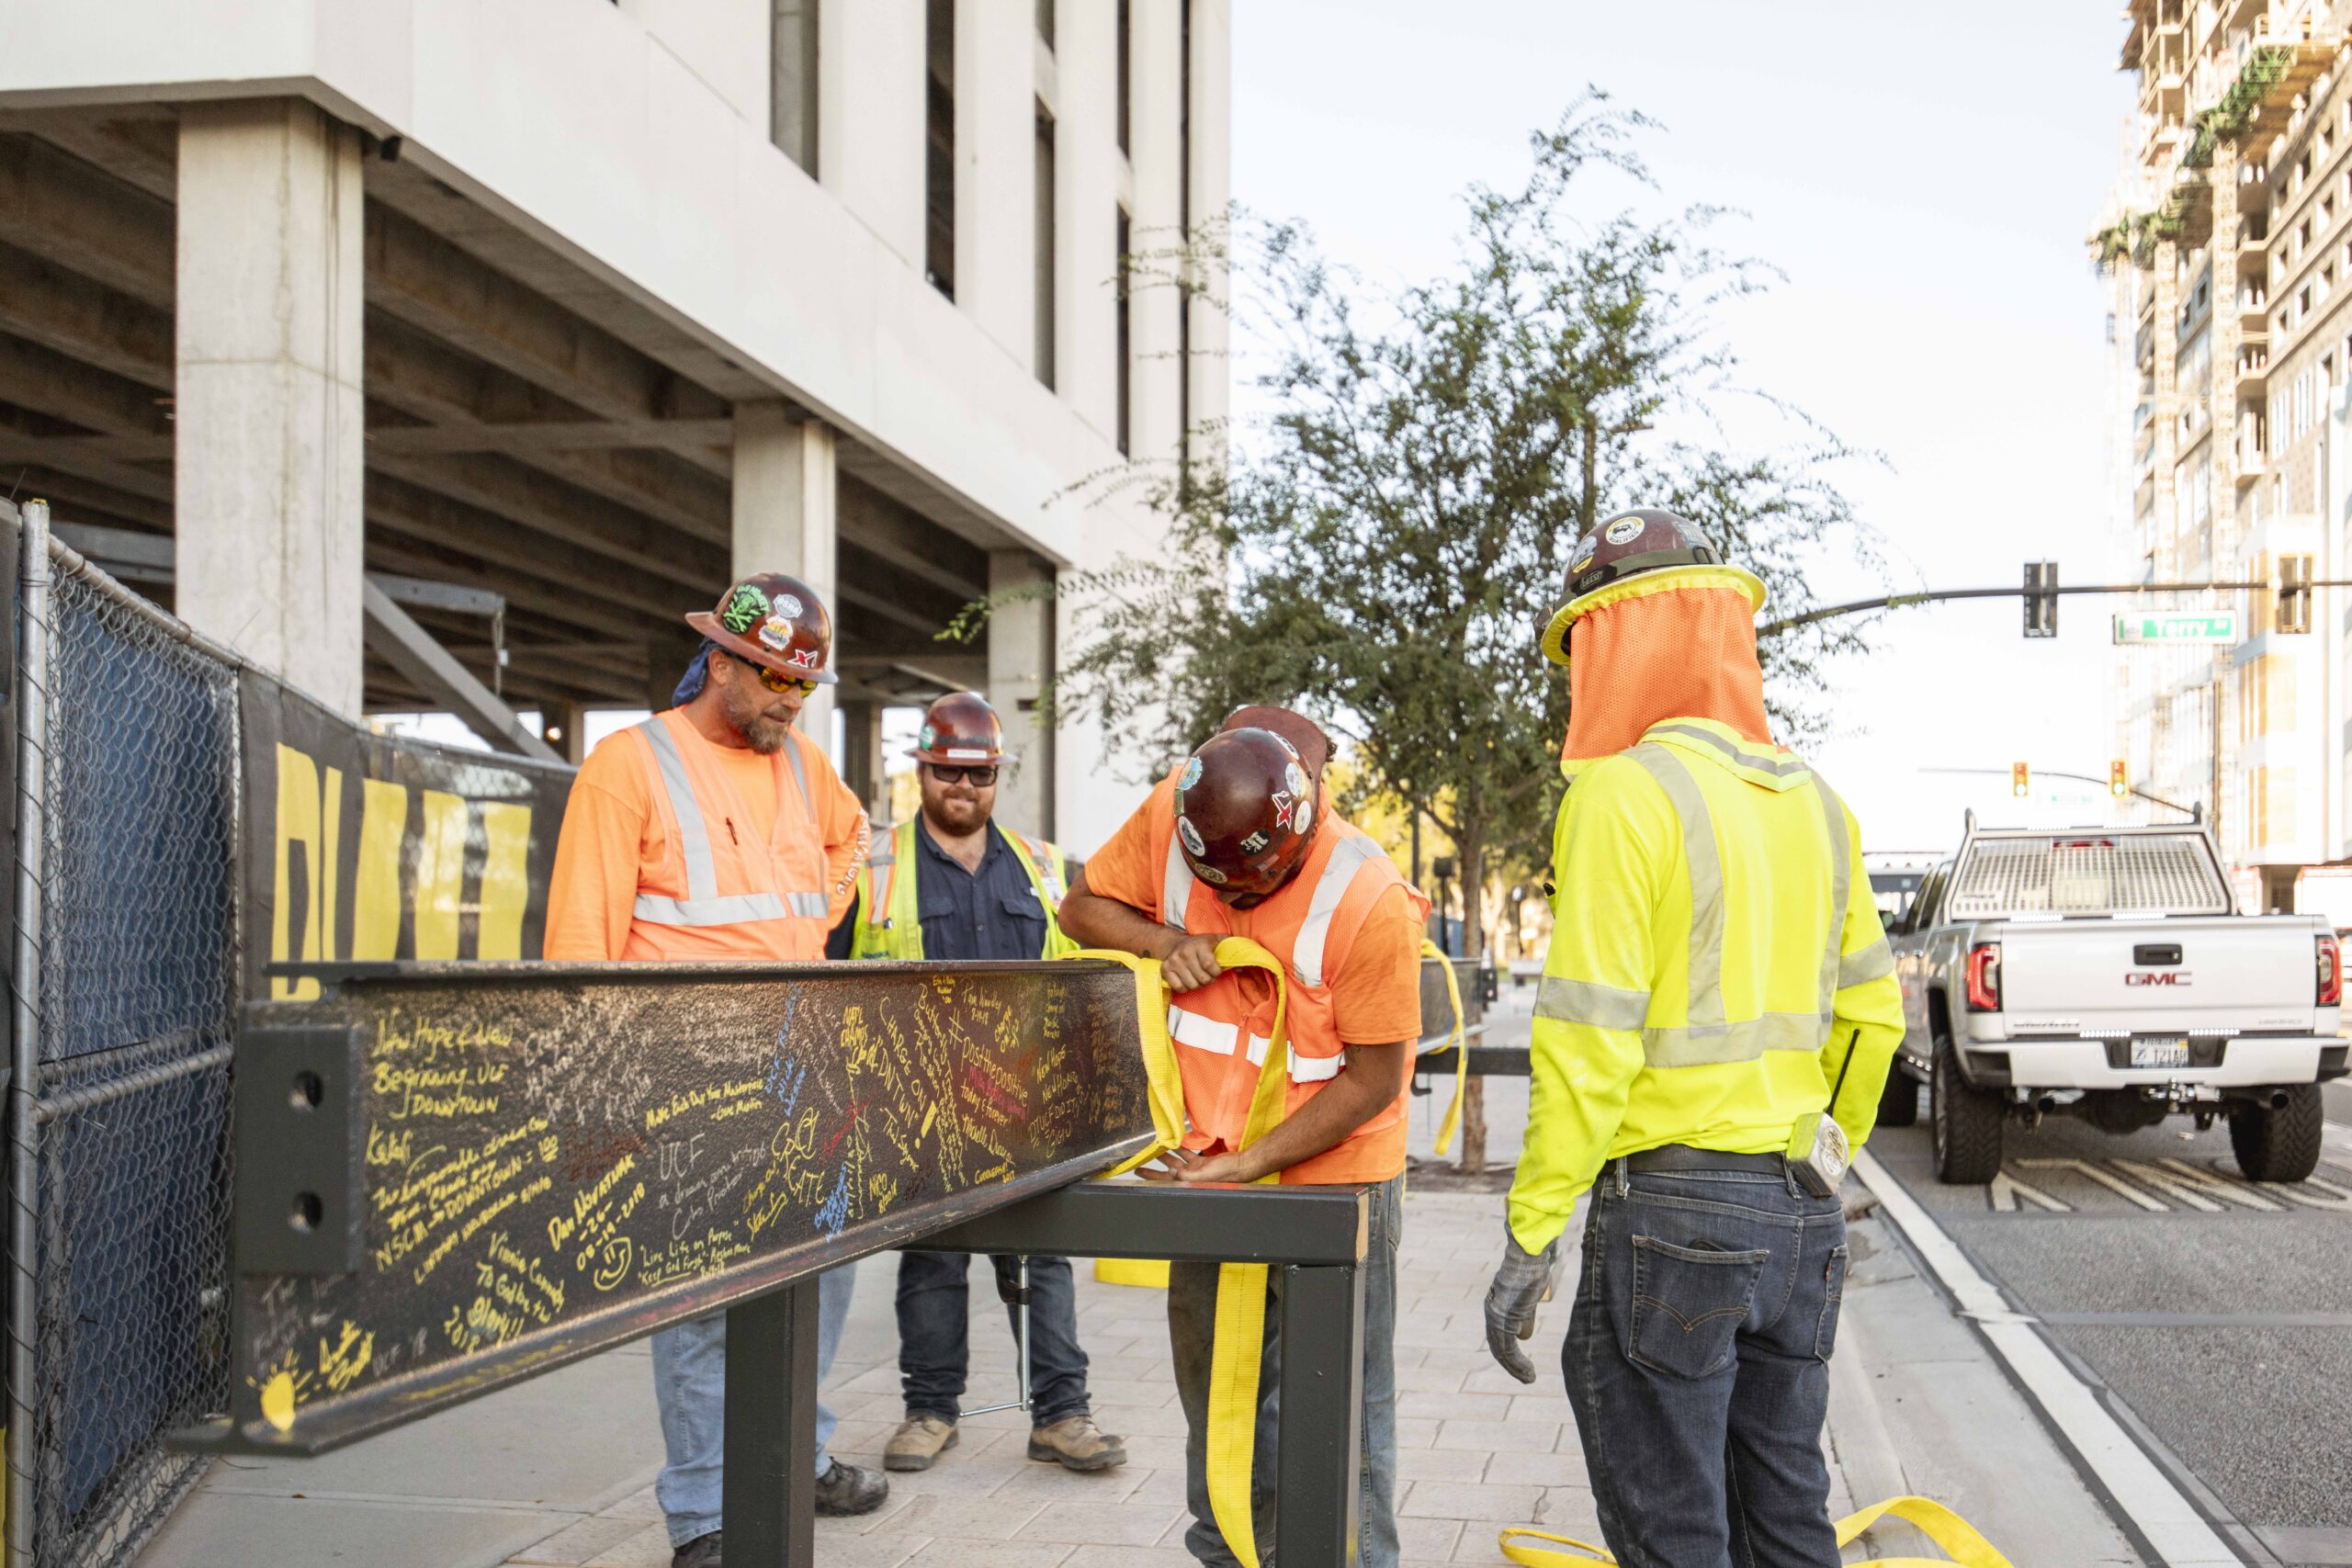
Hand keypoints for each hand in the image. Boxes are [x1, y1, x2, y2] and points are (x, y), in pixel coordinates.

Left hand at [1136, 1145, 1254, 1183]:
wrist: (1241, 1166)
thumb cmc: (1225, 1175)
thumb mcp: (1203, 1176)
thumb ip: (1186, 1175)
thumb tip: (1170, 1171)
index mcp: (1188, 1184)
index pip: (1164, 1181)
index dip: (1150, 1177)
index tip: (1138, 1171)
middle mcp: (1189, 1178)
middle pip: (1166, 1173)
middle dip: (1154, 1167)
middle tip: (1141, 1162)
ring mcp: (1195, 1170)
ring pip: (1176, 1161)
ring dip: (1166, 1154)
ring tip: (1156, 1147)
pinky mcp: (1202, 1163)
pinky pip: (1187, 1154)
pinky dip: (1181, 1148)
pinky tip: (1175, 1141)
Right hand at [1162, 934, 1225, 991]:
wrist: (1175, 943)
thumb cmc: (1201, 945)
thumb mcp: (1217, 941)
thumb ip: (1231, 950)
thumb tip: (1242, 967)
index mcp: (1199, 945)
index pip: (1210, 966)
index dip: (1216, 972)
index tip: (1217, 971)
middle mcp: (1184, 952)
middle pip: (1202, 978)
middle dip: (1208, 980)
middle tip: (1208, 975)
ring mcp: (1173, 961)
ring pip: (1191, 985)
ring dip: (1197, 984)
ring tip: (1198, 976)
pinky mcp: (1165, 969)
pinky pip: (1179, 988)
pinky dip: (1185, 987)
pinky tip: (1187, 980)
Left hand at [1483, 1228, 1560, 1384]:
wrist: (1527, 1256)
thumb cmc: (1531, 1270)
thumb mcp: (1528, 1298)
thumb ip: (1525, 1317)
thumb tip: (1524, 1336)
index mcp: (1496, 1307)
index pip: (1499, 1337)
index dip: (1511, 1354)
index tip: (1523, 1367)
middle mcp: (1491, 1313)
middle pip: (1498, 1347)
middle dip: (1512, 1366)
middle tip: (1526, 1378)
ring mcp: (1495, 1317)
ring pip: (1502, 1351)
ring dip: (1516, 1369)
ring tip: (1529, 1379)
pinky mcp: (1502, 1320)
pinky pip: (1507, 1350)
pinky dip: (1518, 1365)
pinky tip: (1528, 1373)